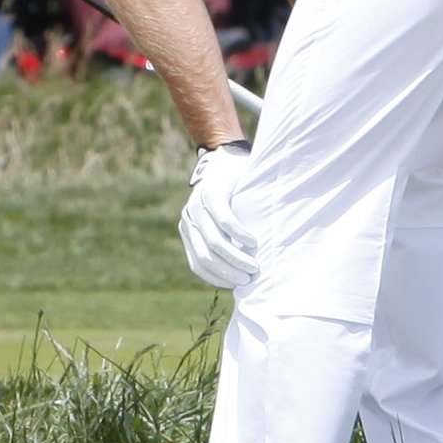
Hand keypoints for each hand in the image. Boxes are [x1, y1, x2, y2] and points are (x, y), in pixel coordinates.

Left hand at [178, 143, 262, 292]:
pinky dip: (239, 234)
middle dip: (229, 272)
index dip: (218, 278)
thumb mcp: (222, 222)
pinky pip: (224, 220)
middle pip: (207, 257)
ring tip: (254, 266)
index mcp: (189, 230)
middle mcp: (189, 219)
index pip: (198, 265)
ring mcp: (198, 205)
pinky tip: (253, 242)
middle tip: (250, 279)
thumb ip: (223, 242)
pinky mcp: (212, 193)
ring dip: (236, 258)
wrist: (227, 157)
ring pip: (215, 242)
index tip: (238, 286)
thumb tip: (238, 276)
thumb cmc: (232, 196)